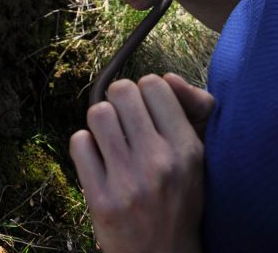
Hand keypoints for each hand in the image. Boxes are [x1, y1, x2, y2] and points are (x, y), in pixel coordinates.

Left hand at [70, 74, 213, 252]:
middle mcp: (160, 163)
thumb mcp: (198, 158)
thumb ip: (193, 109)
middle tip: (125, 123)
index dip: (146, 92)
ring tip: (111, 141)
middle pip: (122, 91)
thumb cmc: (179, 201)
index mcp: (188, 150)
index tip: (147, 111)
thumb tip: (169, 77)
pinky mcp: (101, 201)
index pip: (155, 83)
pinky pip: (79, 143)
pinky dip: (84, 148)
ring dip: (101, 123)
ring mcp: (129, 183)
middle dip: (119, 101)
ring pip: (97, 113)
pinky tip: (98, 162)